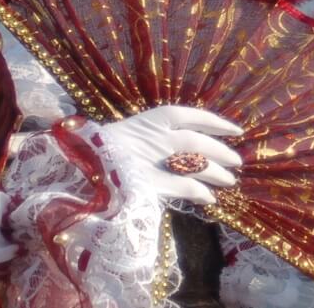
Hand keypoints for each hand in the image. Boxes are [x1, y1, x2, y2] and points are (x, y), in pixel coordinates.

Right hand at [97, 105, 245, 205]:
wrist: (76, 165)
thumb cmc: (100, 149)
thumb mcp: (130, 134)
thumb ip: (155, 138)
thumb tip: (187, 149)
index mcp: (151, 119)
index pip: (191, 115)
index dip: (215, 122)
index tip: (235, 129)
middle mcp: (157, 136)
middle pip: (198, 140)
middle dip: (220, 150)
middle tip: (237, 160)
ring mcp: (154, 159)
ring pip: (196, 163)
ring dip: (216, 172)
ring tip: (230, 180)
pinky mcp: (150, 183)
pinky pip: (185, 187)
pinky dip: (200, 192)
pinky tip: (210, 198)